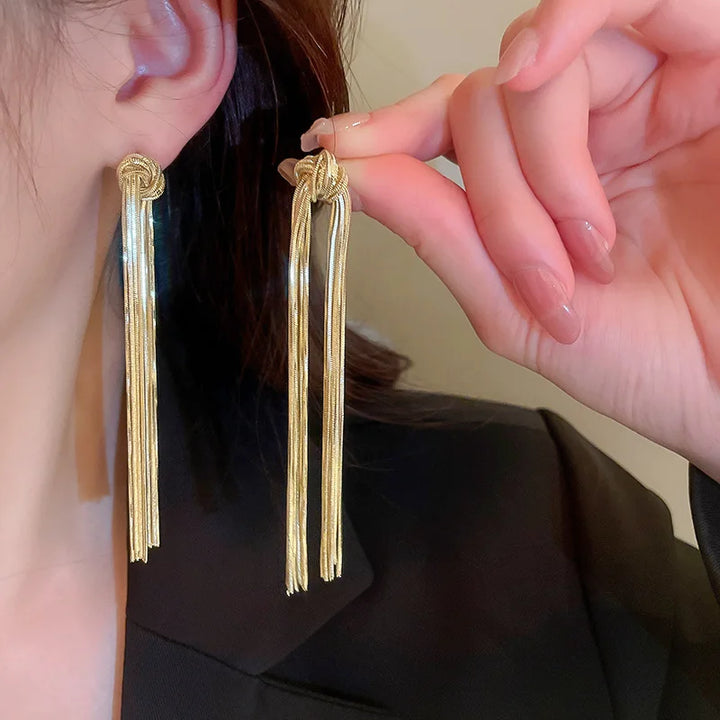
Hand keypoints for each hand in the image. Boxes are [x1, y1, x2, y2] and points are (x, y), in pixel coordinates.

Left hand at [291, 0, 719, 479]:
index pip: (450, 130)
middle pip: (482, 106)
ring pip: (537, 75)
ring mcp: (646, 96)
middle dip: (494, 199)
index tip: (327, 149)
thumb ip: (441, 235)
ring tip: (587, 246)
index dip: (387, 132)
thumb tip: (355, 177)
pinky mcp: (710, 66)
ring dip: (537, 160)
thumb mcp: (517, 311)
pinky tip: (533, 64)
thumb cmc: (649, 363)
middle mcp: (585, 135)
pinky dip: (570, 19)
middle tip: (542, 279)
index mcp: (536, 190)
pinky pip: (635, 2)